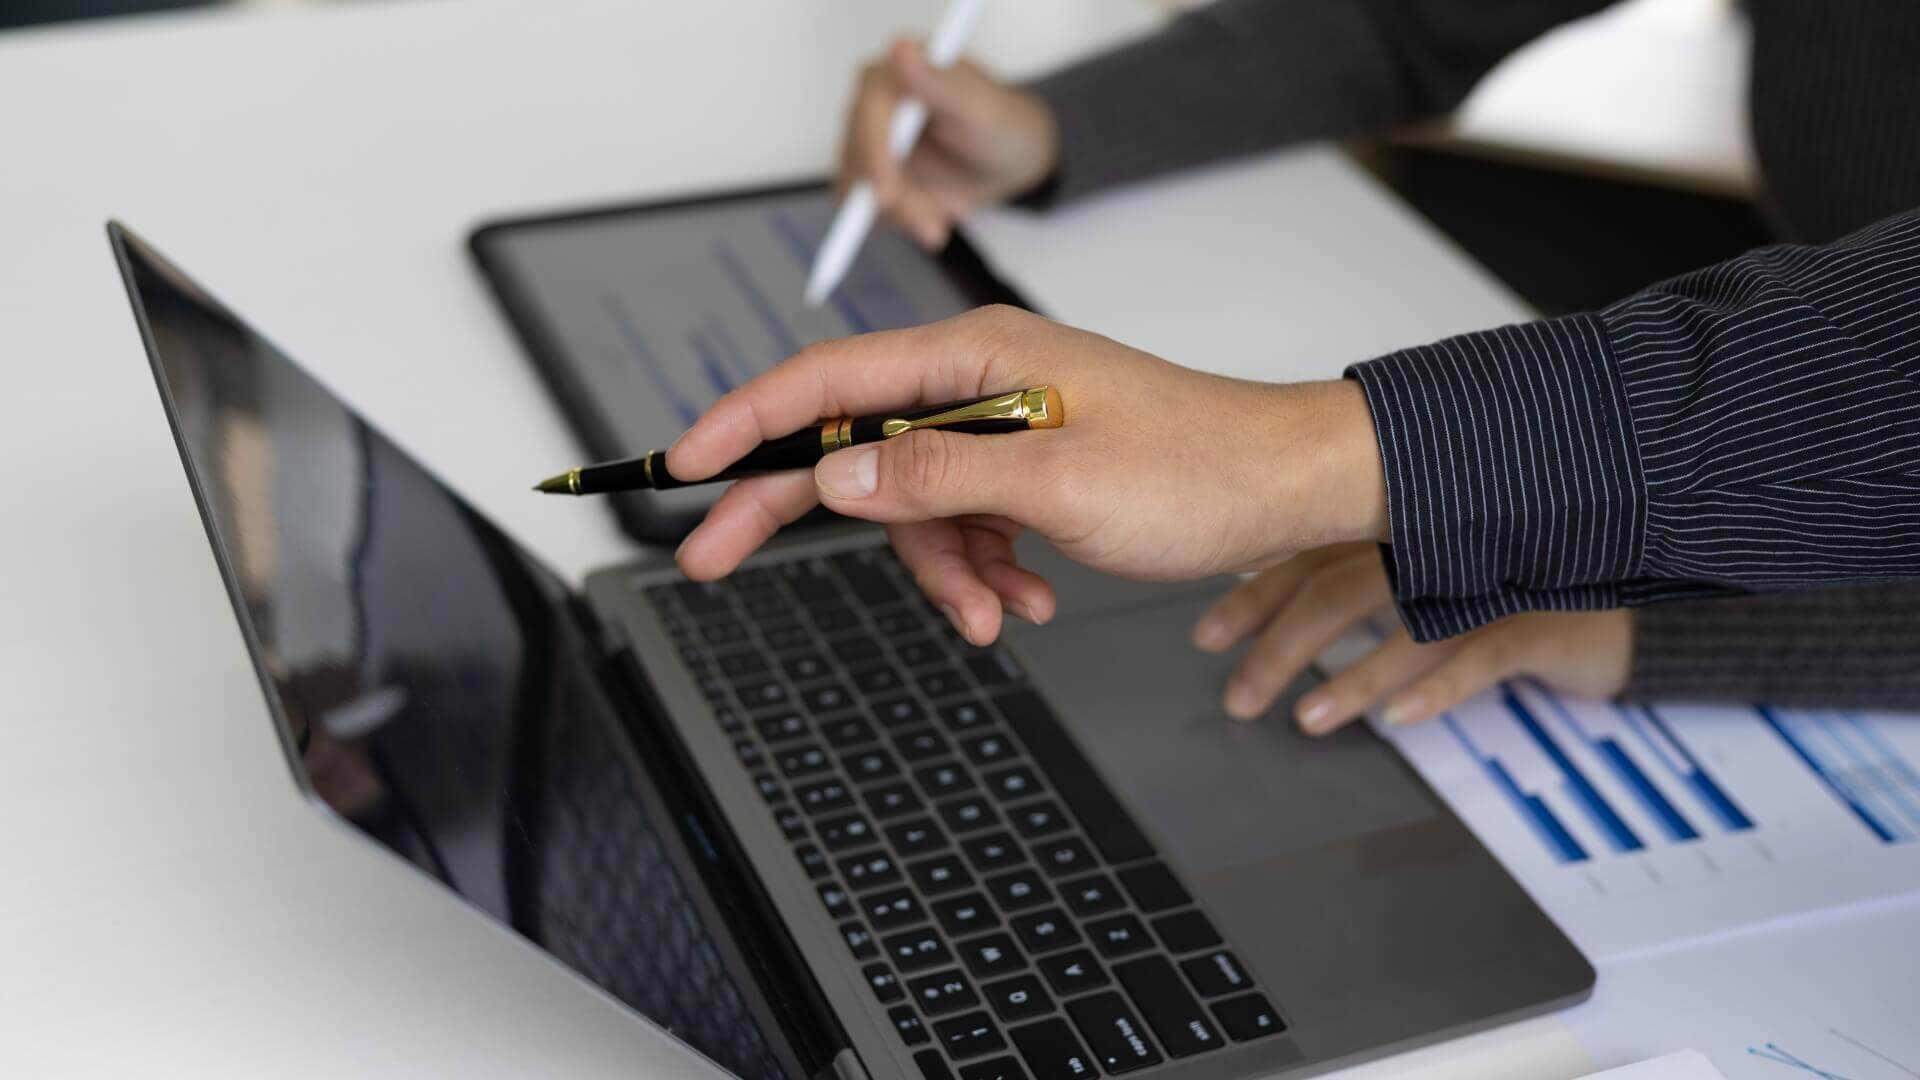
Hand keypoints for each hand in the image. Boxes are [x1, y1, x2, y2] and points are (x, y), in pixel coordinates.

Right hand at [670, 306, 1386, 644]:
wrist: (1287, 489)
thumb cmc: (1197, 471)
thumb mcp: (1056, 484)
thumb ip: (937, 474)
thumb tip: (834, 474)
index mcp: (980, 357)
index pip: (829, 378)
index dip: (746, 420)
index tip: (682, 463)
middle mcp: (982, 382)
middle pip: (851, 442)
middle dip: (795, 510)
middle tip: (710, 561)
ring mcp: (1006, 427)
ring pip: (913, 501)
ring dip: (939, 567)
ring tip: (993, 613)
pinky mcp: (1030, 469)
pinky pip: (967, 521)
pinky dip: (982, 568)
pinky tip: (1022, 600)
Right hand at [838, 38, 1059, 249]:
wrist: (1010, 158)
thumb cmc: (1002, 124)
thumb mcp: (979, 106)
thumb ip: (937, 82)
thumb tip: (900, 48)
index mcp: (892, 76)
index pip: (866, 115)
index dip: (872, 157)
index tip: (887, 195)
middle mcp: (872, 108)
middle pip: (857, 160)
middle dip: (893, 199)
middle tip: (929, 225)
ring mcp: (870, 145)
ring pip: (860, 191)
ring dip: (901, 215)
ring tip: (938, 224)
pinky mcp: (875, 177)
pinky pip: (871, 210)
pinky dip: (902, 221)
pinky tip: (933, 221)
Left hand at [1193, 544, 1632, 728]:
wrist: (1630, 599)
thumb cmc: (1516, 586)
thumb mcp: (1429, 572)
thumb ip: (1355, 570)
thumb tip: (1263, 596)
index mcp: (1405, 524)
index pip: (1310, 549)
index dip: (1253, 590)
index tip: (1204, 635)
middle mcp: (1441, 540)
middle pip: (1341, 585)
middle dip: (1281, 644)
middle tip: (1237, 696)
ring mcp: (1494, 575)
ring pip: (1404, 621)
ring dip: (1347, 675)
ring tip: (1304, 719)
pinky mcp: (1543, 615)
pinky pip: (1480, 652)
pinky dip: (1435, 687)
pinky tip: (1396, 720)